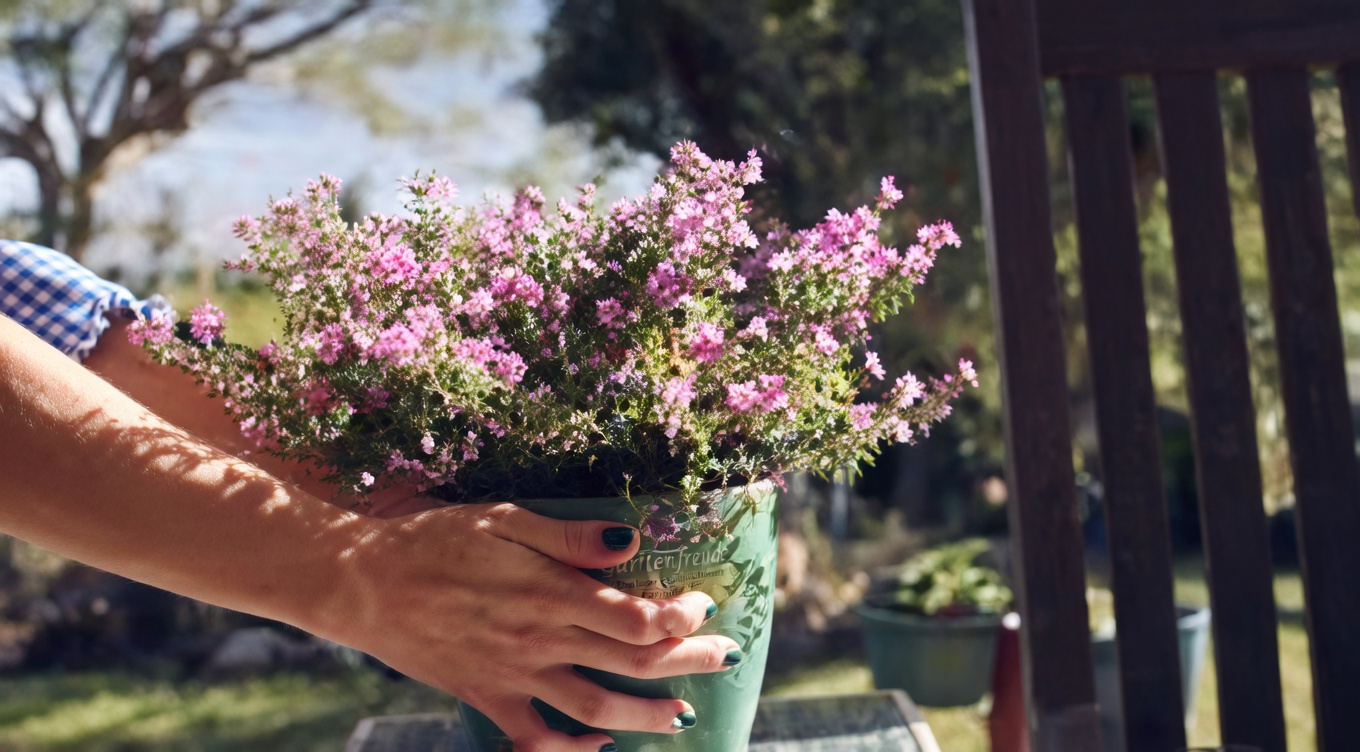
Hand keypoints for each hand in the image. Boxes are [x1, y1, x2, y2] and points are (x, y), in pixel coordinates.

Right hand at [319, 503, 737, 751]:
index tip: (702, 603)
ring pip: (594, 706)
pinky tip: (597, 744)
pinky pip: (534, 738)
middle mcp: (539, 640)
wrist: (362, 583)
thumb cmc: (434, 540)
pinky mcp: (486, 696)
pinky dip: (569, 750)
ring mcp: (513, 675)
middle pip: (630, 661)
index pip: (634, 617)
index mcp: (548, 592)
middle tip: (726, 657)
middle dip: (686, 661)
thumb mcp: (503, 519)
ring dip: (645, 715)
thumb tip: (630, 541)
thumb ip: (568, 536)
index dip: (679, 616)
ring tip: (683, 717)